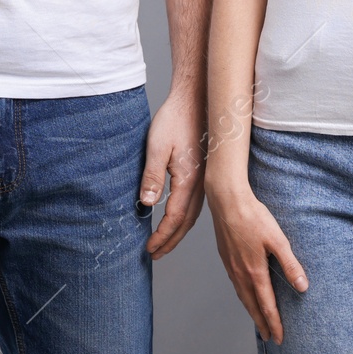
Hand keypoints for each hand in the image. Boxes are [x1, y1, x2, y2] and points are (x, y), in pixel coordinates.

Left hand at [140, 91, 205, 258]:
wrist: (195, 99)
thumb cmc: (175, 119)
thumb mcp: (156, 146)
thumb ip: (152, 176)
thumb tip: (147, 204)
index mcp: (189, 180)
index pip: (175, 217)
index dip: (162, 236)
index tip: (150, 248)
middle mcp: (201, 183)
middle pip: (187, 222)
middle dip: (171, 240)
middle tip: (156, 254)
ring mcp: (205, 178)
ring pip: (194, 214)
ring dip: (179, 230)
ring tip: (165, 242)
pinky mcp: (204, 171)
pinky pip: (196, 202)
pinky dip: (186, 217)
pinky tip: (179, 217)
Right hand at [208, 184, 306, 343]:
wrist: (227, 200)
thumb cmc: (253, 216)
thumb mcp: (278, 239)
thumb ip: (290, 264)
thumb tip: (303, 287)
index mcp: (254, 272)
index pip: (266, 305)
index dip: (275, 323)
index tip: (280, 339)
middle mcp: (240, 273)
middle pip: (252, 306)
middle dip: (262, 323)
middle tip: (270, 338)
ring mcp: (231, 266)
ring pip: (242, 296)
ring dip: (251, 311)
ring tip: (258, 321)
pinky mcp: (226, 257)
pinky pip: (235, 284)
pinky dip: (242, 296)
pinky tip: (245, 293)